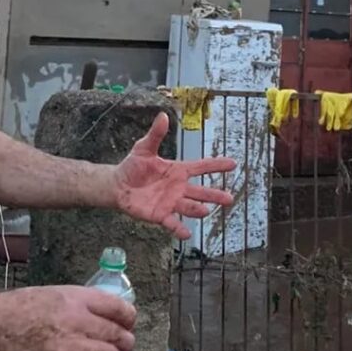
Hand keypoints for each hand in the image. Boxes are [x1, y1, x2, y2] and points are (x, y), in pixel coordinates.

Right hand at [0, 285, 135, 350]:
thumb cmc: (26, 305)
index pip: (118, 307)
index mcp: (78, 298)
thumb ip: (82, 303)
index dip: (129, 317)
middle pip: (116, 333)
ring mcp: (69, 344)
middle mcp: (77, 319)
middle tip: (127, 345)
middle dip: (126, 341)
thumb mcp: (59, 293)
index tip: (130, 322)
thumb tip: (105, 314)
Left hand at [112, 112, 235, 239]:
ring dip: (198, 209)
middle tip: (230, 198)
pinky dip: (179, 228)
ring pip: (189, 207)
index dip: (216, 165)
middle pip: (200, 192)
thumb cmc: (134, 165)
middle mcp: (178, 188)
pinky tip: (187, 234)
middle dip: (214, 195)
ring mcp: (171, 202)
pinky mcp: (160, 215)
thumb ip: (156, 134)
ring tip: (206, 210)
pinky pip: (172, 223)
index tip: (233, 164)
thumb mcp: (144, 147)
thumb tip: (163, 116)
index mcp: (178, 170)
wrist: (118, 185)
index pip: (200, 167)